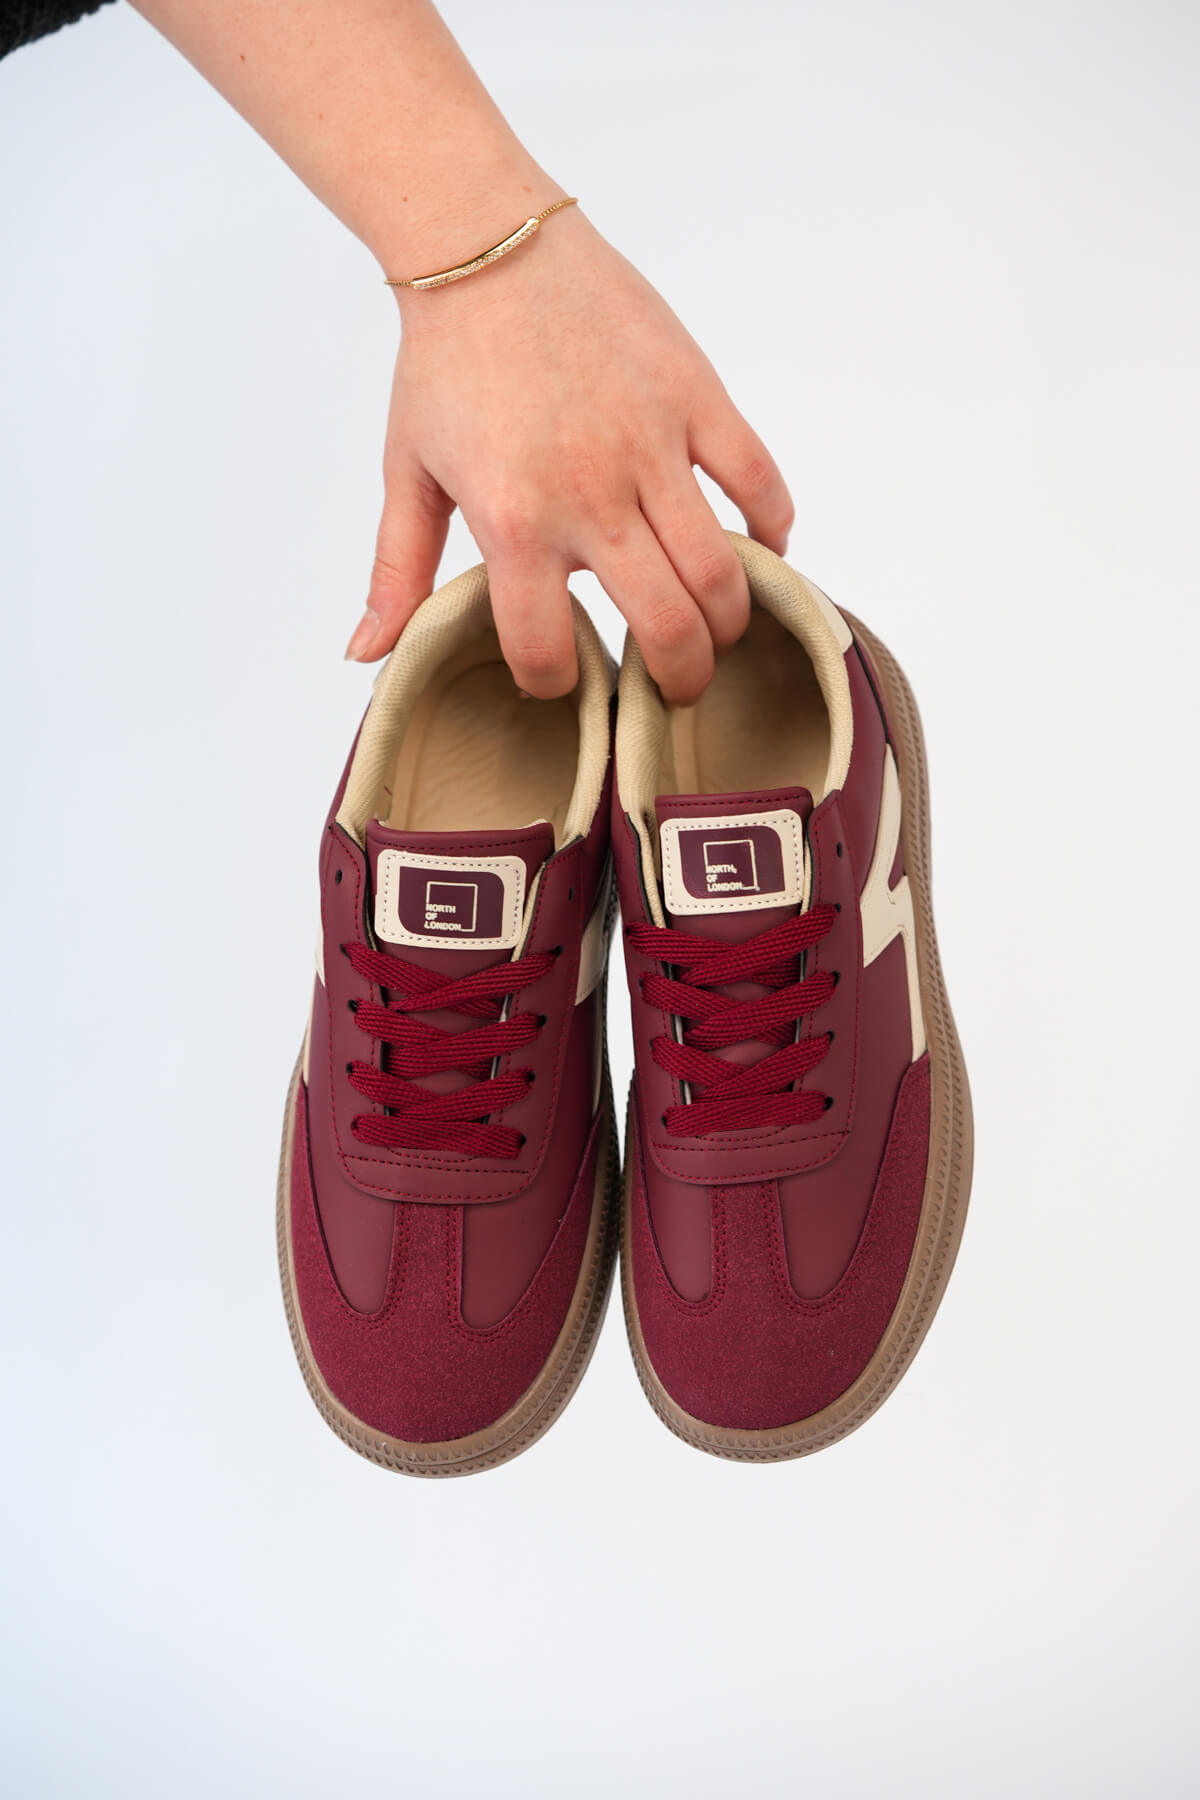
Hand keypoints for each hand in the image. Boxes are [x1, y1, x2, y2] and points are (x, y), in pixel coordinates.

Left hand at [346, 206, 792, 701]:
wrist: (488, 242)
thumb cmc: (444, 360)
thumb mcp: (409, 473)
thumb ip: (398, 573)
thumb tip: (366, 656)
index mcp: (514, 523)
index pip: (549, 650)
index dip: (553, 681)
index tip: (559, 673)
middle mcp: (591, 494)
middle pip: (667, 627)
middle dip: (678, 679)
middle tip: (674, 684)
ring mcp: (652, 445)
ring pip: (721, 570)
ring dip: (729, 622)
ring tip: (716, 632)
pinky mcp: (695, 396)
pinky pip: (758, 479)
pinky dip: (772, 528)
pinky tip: (761, 549)